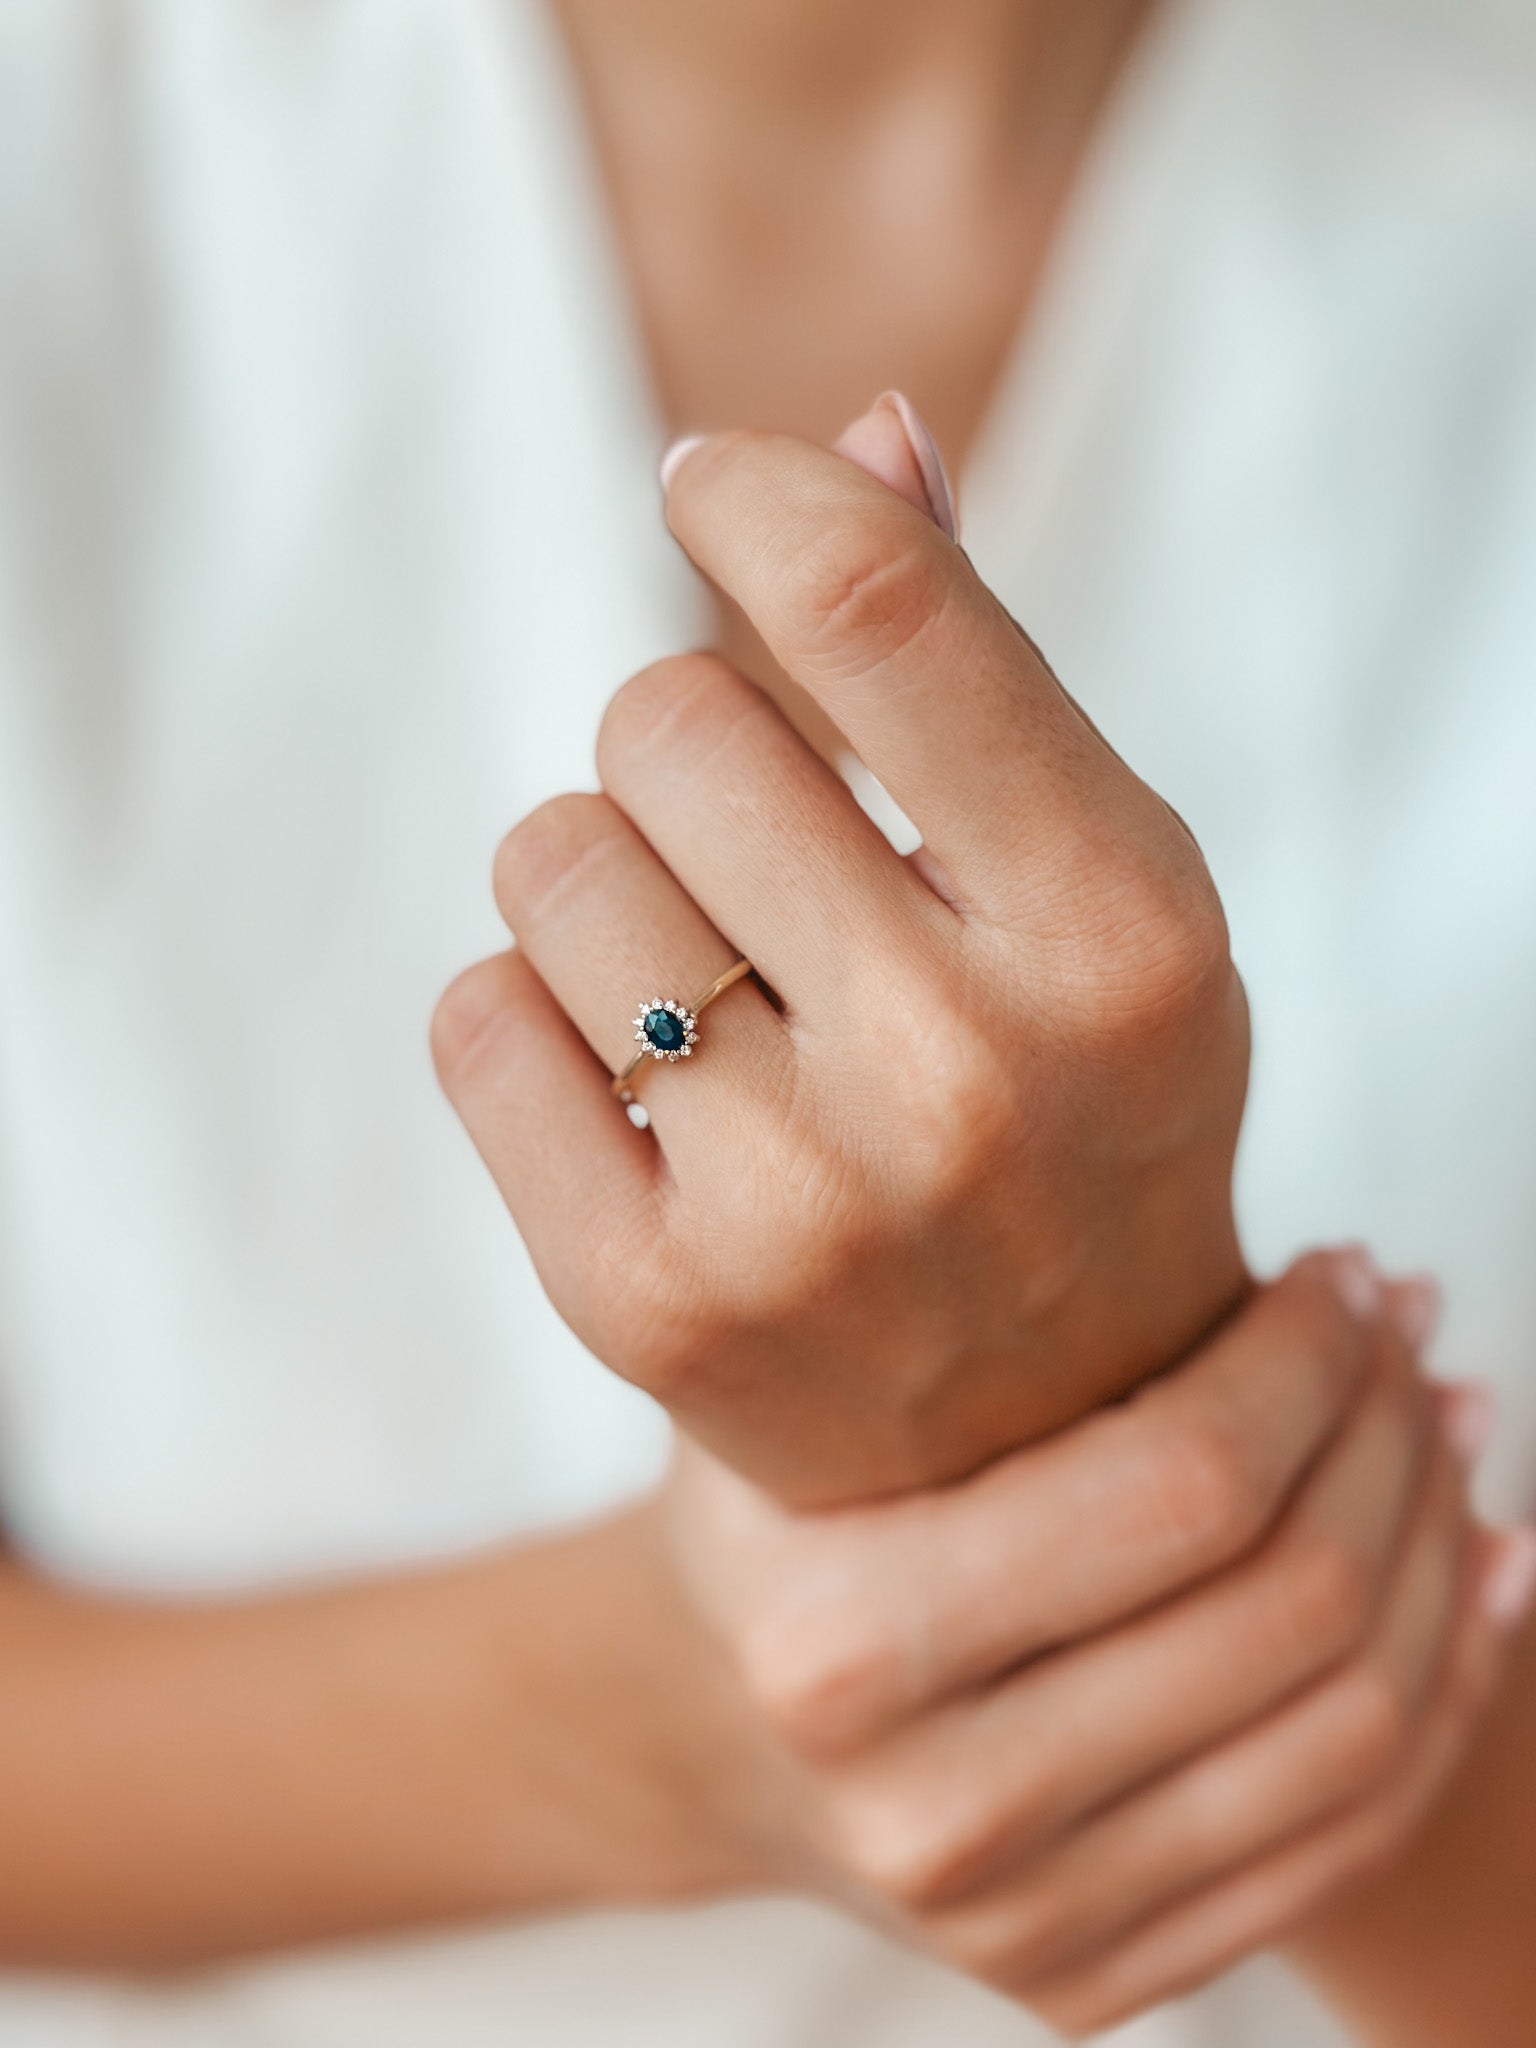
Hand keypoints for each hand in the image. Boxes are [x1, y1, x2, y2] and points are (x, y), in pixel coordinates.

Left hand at [433, 393, 1248, 1502]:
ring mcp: (802, 1206)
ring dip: (600, 885)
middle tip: (760, 859)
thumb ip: (974, 659)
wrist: (1041, 1422)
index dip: (754, 497)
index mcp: (1118, 930)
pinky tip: (635, 1094)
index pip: (877, 611)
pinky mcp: (648, 1306)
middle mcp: (969, 1072)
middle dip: (686, 749)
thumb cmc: (1067, 1098)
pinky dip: (526, 1018)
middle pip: (661, 718)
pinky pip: (471, 1019)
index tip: (706, 487)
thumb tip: (853, 431)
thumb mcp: (1093, 883)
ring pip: (546, 861)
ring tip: (710, 988)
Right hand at [666, 1252, 1530, 2034]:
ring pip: (1350, 1728)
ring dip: (1443, 1549)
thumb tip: (1301, 1253)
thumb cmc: (778, 1512)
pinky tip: (1476, 1566)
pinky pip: (1344, 1838)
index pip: (1178, 1484)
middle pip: (1288, 1607)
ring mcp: (1020, 1926)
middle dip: (1390, 1433)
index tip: (1344, 1272)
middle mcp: (930, 1812)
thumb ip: (984, 1317)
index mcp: (840, 1641)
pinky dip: (1446, 1693)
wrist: (700, 1727)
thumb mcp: (810, 1390)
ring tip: (1452, 1419)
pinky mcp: (1091, 1983)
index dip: (1309, 1360)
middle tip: (1412, 1325)